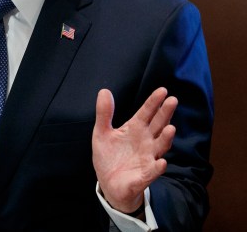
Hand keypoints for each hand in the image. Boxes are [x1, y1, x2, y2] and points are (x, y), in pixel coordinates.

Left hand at [92, 87, 177, 213]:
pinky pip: (153, 171)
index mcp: (135, 129)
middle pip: (158, 125)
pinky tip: (161, 162)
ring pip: (161, 146)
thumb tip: (104, 91)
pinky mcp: (144, 176)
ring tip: (171, 128)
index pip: (146, 113)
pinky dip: (157, 167)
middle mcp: (146, 141)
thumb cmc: (109, 156)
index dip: (153, 102)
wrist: (109, 183)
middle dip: (165, 114)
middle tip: (173, 100)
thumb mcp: (102, 132)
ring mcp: (147, 158)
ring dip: (166, 138)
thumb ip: (104, 113)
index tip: (162, 90)